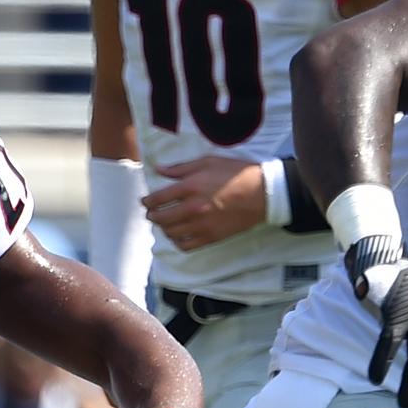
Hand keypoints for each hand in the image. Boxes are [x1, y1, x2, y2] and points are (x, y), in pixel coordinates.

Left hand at [142, 156, 268, 250]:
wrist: (262, 194)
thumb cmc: (236, 174)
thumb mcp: (208, 162)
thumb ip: (181, 168)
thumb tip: (159, 170)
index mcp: (190, 187)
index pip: (158, 198)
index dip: (147, 201)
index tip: (146, 201)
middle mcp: (192, 208)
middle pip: (161, 218)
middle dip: (152, 215)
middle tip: (151, 213)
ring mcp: (201, 225)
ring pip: (171, 233)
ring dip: (163, 228)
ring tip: (165, 223)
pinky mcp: (210, 237)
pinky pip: (185, 245)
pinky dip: (177, 242)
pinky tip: (178, 235)